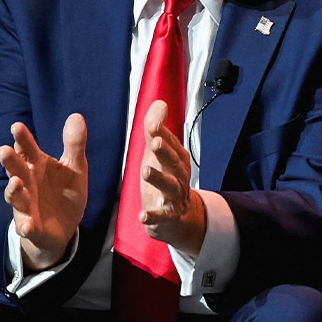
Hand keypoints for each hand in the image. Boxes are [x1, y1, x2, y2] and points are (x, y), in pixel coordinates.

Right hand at [0, 114, 87, 270]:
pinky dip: (25, 225)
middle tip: (4, 150)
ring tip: (15, 182)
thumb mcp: (75, 166)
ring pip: (16, 197)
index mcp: (37, 166)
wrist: (65, 226)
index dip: (22, 139)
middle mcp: (27, 183)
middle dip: (10, 161)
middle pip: (16, 170)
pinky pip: (26, 226)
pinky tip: (27, 225)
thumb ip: (74, 143)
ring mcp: (27, 205)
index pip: (27, 149)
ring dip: (13, 191)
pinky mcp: (31, 225)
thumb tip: (76, 115)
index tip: (17, 126)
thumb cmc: (65, 191)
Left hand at [139, 100, 205, 255]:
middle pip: (173, 162)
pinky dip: (153, 216)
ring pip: (170, 186)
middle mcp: (179, 175)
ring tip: (145, 171)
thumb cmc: (166, 181)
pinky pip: (162, 216)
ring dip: (158, 178)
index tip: (153, 124)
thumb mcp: (158, 154)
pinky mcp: (168, 216)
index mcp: (177, 159)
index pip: (171, 143)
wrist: (178, 218)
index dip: (162, 134)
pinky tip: (142, 216)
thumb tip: (159, 103)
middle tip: (153, 142)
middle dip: (164, 151)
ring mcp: (175, 196)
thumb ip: (155, 130)